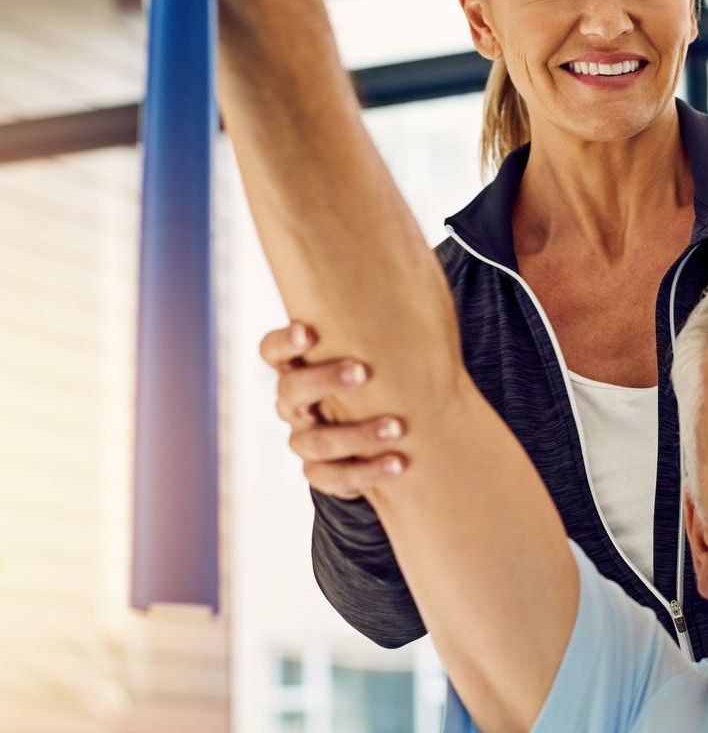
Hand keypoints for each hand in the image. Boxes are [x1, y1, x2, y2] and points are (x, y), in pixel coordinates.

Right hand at [261, 322, 409, 499]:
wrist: (387, 426)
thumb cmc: (380, 371)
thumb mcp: (375, 343)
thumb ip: (378, 314)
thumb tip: (408, 254)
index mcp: (299, 367)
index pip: (272, 352)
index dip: (283, 342)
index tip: (308, 331)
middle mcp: (295, 404)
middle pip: (291, 392)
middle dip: (325, 380)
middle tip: (363, 372)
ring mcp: (306, 440)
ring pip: (315, 441)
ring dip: (357, 434)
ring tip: (397, 427)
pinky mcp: (323, 473)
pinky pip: (334, 478)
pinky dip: (368, 473)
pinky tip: (400, 463)